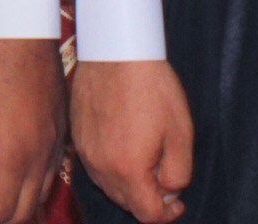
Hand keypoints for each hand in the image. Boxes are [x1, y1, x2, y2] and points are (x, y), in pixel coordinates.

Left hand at [0, 37, 63, 223]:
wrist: (21, 33)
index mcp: (13, 156)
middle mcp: (39, 157)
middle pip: (25, 211)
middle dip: (0, 223)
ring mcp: (53, 144)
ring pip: (41, 195)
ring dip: (19, 210)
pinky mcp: (59, 131)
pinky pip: (50, 174)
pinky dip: (34, 189)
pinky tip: (17, 182)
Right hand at [70, 59, 190, 222]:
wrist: (115, 50)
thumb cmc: (151, 88)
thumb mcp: (181, 133)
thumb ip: (178, 173)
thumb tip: (169, 190)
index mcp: (128, 170)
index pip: (147, 215)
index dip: (168, 214)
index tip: (178, 201)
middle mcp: (101, 167)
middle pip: (126, 203)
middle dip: (148, 197)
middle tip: (164, 172)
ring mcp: (85, 152)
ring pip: (109, 185)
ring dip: (129, 182)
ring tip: (145, 155)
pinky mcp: (76, 135)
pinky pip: (95, 165)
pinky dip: (112, 165)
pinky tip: (124, 141)